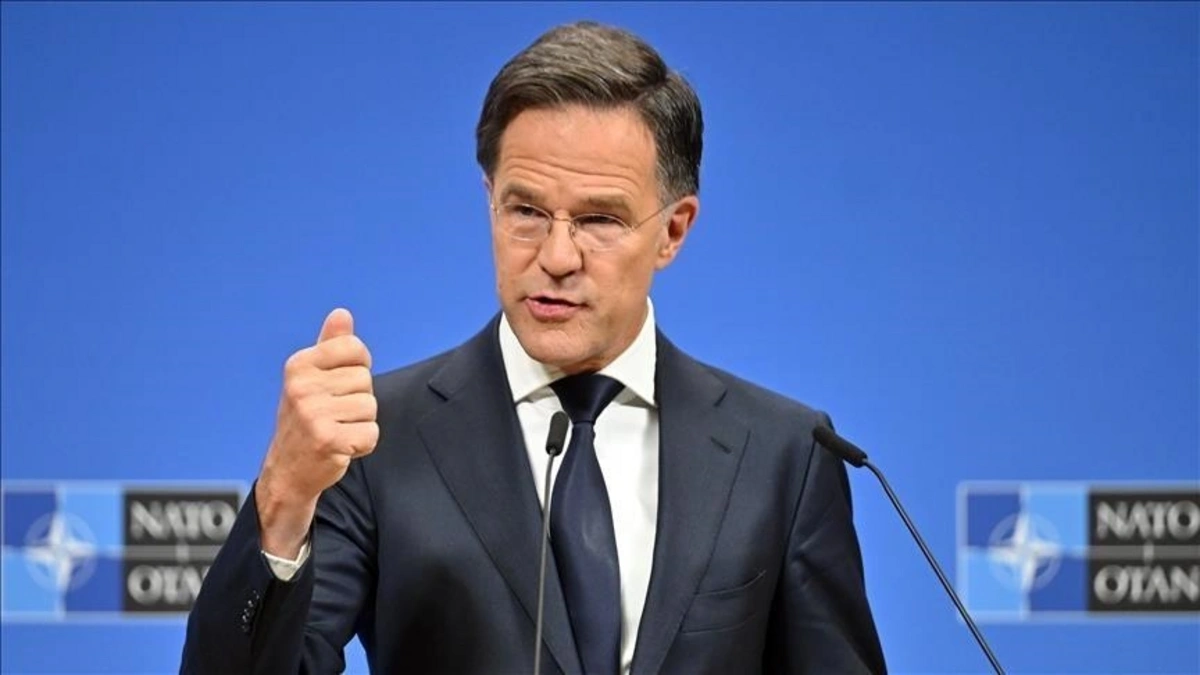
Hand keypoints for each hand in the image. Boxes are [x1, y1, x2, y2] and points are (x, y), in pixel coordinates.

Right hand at [255, 308, 377, 557]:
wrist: (288, 470)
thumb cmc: (307, 417)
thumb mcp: (312, 377)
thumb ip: (330, 345)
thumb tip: (342, 313)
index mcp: (299, 366)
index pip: (355, 349)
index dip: (359, 367)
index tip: (340, 384)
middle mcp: (301, 387)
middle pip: (366, 380)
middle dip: (358, 399)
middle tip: (333, 414)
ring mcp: (312, 414)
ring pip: (370, 407)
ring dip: (360, 423)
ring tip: (336, 429)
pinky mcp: (327, 440)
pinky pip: (371, 434)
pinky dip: (362, 444)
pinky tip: (340, 447)